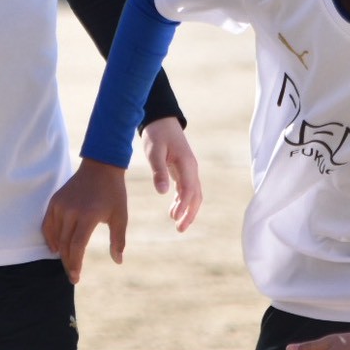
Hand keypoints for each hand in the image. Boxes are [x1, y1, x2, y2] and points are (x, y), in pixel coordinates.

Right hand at [42, 159, 127, 283]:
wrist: (101, 166)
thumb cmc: (114, 193)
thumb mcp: (120, 216)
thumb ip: (118, 240)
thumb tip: (118, 261)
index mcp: (88, 215)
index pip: (77, 246)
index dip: (75, 264)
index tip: (76, 277)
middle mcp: (71, 211)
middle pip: (65, 245)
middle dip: (68, 263)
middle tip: (73, 276)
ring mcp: (60, 205)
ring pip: (55, 236)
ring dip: (60, 252)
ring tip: (68, 263)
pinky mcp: (54, 201)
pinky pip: (48, 224)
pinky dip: (50, 238)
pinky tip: (56, 248)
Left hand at [141, 116, 201, 231]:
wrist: (161, 120)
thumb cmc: (157, 134)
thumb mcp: (154, 152)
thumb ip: (158, 171)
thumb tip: (162, 193)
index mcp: (186, 164)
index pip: (189, 190)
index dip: (183, 206)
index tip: (175, 218)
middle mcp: (191, 168)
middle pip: (196, 196)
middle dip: (190, 213)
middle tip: (180, 229)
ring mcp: (189, 169)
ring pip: (194, 194)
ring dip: (188, 209)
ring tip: (177, 224)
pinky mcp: (184, 170)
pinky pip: (187, 189)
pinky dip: (183, 201)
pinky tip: (174, 210)